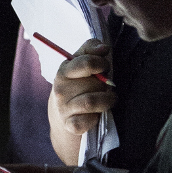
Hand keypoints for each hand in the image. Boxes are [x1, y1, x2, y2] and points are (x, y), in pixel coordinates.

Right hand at [48, 40, 115, 165]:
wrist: (62, 115)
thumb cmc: (77, 84)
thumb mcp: (80, 64)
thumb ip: (91, 50)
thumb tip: (104, 48)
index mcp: (65, 70)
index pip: (86, 63)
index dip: (101, 64)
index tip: (105, 67)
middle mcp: (61, 89)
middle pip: (94, 84)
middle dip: (105, 85)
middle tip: (106, 87)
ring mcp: (64, 107)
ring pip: (92, 102)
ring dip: (107, 101)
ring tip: (110, 99)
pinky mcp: (69, 124)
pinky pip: (86, 122)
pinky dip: (95, 119)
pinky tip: (96, 116)